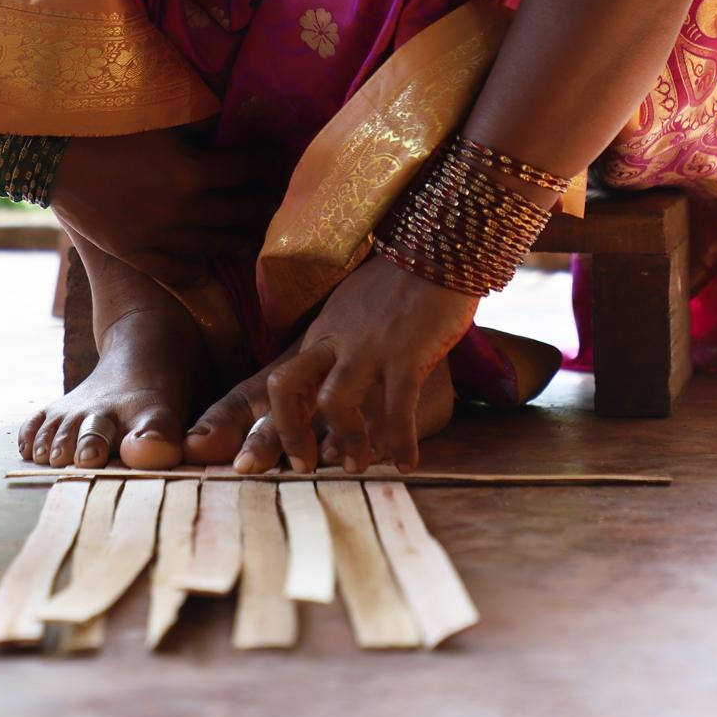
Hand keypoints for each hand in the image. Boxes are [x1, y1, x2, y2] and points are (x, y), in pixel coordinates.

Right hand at [50, 129, 278, 286]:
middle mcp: (182, 209)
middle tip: (276, 201)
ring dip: (236, 241)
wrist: (51, 158)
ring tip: (251, 239)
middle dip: (261, 203)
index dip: (267, 162)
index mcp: (191, 171)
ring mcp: (158, 236)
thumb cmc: (104, 128)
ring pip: (211, 244)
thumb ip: (194, 126)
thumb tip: (223, 127)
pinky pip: (172, 269)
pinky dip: (194, 272)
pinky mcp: (134, 252)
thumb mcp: (156, 118)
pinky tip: (207, 272)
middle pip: (236, 210)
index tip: (281, 158)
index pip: (244, 168)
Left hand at [264, 254, 476, 471]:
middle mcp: (336, 341)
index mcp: (322, 334)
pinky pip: (396, 408)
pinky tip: (409, 462)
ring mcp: (369, 347)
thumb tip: (331, 385)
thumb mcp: (353, 309)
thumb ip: (339, 343)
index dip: (279, 423)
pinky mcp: (406, 353)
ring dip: (347, 442)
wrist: (437, 250)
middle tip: (308, 466)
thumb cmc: (398, 284)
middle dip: (289, 433)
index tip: (296, 457)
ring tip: (363, 464)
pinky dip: (400, 442)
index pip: (281, 380)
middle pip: (286, 388)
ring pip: (335, 403)